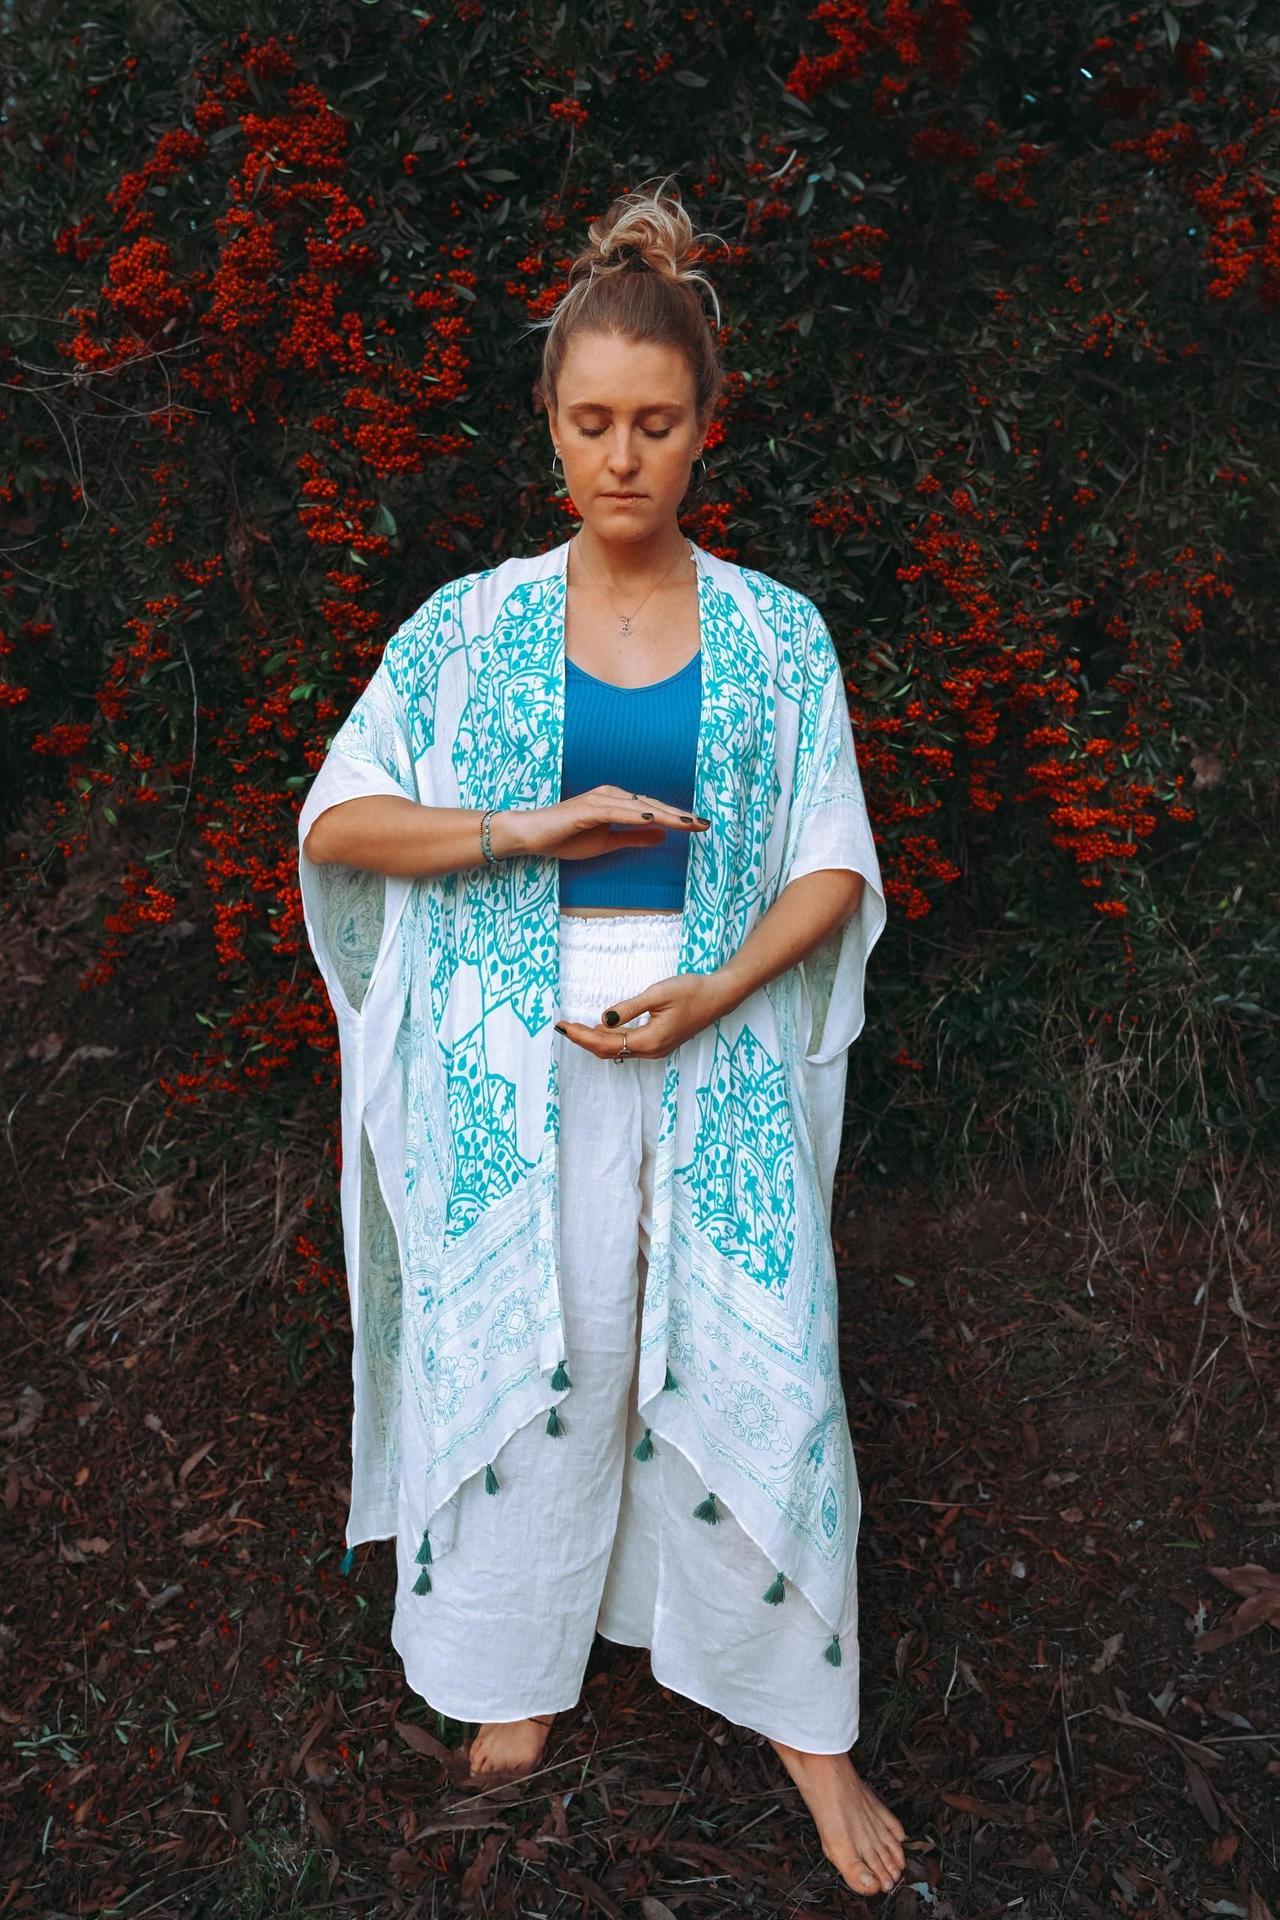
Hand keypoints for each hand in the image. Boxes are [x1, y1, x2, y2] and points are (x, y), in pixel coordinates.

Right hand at [493, 785, 709, 862]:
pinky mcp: (587, 809)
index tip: (700, 826)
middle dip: (679, 815)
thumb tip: (661, 837)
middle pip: (652, 805)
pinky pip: (616, 811)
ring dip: (664, 815)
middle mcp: (612, 796)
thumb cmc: (566, 838)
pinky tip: (652, 820)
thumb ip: (634, 838)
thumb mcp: (608, 842)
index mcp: (618, 802)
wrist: (533, 836)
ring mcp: (599, 800)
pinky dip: (635, 815)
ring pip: (639, 806)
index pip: (653, 810)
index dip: (677, 818)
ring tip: (687, 824)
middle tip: (704, 824)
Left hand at [554, 968, 740, 1060]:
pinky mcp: (659, 1044)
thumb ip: (629, 1008)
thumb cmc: (691, 991)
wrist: (719, 997)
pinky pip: (627, 1047)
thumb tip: (603, 1019)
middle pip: (608, 1051)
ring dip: (595, 1041)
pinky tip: (600, 1029)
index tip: (562, 1026)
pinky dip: (610, 1039)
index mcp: (649, 1041)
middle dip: (583, 1040)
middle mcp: (651, 1051)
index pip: (605, 1042)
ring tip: (574, 1028)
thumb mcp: (657, 994)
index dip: (581, 1036)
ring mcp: (656, 1050)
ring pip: (617, 1051)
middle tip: (562, 1026)